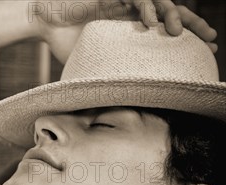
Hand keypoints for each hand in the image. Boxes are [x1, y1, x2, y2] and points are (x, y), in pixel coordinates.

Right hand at [34, 0, 217, 62]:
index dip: (188, 36)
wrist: (45, 21)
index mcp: (132, 26)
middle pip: (172, 11)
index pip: (167, 27)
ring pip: (160, 1)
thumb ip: (104, 77)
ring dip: (171, 15)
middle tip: (210, 38)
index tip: (207, 48)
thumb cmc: (63, 42)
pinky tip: (150, 24)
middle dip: (193, 24)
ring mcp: (124, 0)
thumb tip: (112, 105)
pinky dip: (146, 7)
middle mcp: (133, 11)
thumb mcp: (90, 64)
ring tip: (176, 32)